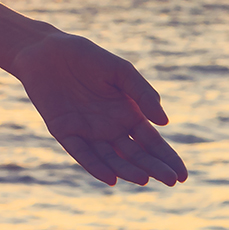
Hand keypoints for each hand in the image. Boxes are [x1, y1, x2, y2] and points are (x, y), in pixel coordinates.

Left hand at [11, 30, 187, 186]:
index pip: (151, 142)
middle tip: (170, 180)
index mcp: (127, 113)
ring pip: (110, 158)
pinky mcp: (64, 131)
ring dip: (127, 169)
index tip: (183, 175)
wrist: (46, 49)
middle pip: (135, 154)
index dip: (167, 158)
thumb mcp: (120, 71)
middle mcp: (109, 127)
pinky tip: (111, 177)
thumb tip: (164, 122)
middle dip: (153, 167)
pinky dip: (95, 166)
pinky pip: (81, 153)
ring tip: (144, 178)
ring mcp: (87, 131)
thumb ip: (142, 93)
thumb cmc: (86, 57)